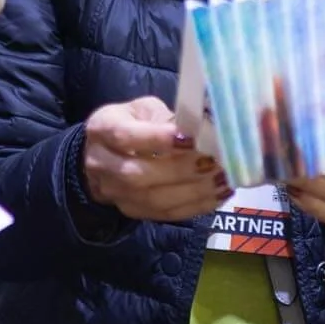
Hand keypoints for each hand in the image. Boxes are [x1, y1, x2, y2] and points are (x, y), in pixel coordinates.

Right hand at [82, 98, 229, 222]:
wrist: (104, 154)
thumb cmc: (132, 122)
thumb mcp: (144, 109)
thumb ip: (167, 118)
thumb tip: (205, 128)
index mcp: (102, 129)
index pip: (126, 136)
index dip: (159, 139)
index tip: (192, 138)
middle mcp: (101, 164)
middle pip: (138, 174)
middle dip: (181, 170)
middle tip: (214, 161)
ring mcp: (114, 193)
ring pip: (153, 199)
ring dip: (194, 191)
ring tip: (223, 179)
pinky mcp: (132, 211)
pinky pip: (165, 214)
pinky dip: (196, 205)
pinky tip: (218, 194)